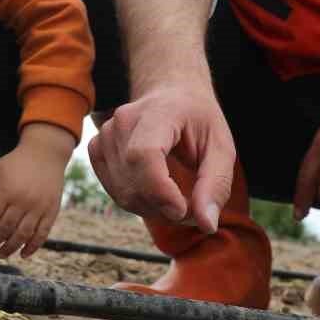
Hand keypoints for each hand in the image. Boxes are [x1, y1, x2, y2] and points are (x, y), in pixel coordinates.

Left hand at [0, 123, 73, 258]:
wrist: (46, 153)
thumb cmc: (17, 162)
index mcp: (7, 190)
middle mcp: (23, 200)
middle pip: (5, 228)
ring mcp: (39, 207)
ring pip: (22, 235)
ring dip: (10, 248)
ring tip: (1, 254)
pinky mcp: (51, 211)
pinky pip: (42, 234)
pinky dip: (33, 247)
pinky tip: (24, 254)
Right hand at [87, 84, 234, 232]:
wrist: (172, 94)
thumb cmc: (199, 120)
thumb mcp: (221, 147)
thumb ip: (216, 184)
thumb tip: (206, 225)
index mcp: (158, 112)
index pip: (143, 156)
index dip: (160, 191)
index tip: (184, 210)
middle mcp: (124, 121)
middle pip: (133, 182)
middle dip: (165, 208)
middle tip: (193, 208)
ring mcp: (106, 134)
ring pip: (123, 193)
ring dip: (154, 210)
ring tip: (179, 200)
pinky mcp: (98, 149)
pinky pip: (114, 191)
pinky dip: (138, 203)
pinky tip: (158, 194)